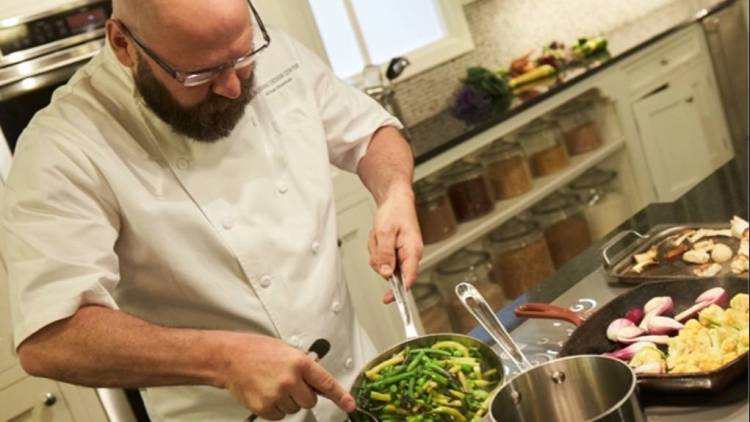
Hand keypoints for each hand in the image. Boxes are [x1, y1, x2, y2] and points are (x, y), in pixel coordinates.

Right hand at [221, 334, 354, 419]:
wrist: (230, 358)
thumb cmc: (257, 351)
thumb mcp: (287, 351)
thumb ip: (305, 367)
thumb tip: (318, 383)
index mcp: (299, 362)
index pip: (326, 383)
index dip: (340, 396)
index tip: (350, 405)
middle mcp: (290, 380)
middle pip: (310, 401)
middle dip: (303, 395)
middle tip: (289, 383)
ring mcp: (277, 395)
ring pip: (295, 409)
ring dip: (287, 401)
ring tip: (273, 385)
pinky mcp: (265, 407)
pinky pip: (280, 416)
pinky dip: (275, 408)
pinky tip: (266, 393)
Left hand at [368, 184, 423, 302]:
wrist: (396, 199)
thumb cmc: (395, 211)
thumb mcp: (385, 231)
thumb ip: (385, 253)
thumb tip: (385, 274)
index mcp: (413, 251)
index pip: (409, 278)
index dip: (399, 290)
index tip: (389, 299)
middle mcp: (410, 255)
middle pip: (391, 272)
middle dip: (379, 259)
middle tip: (379, 240)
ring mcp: (402, 254)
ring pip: (383, 265)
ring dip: (376, 250)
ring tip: (380, 234)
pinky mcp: (396, 252)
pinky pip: (381, 258)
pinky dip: (376, 247)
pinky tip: (380, 236)